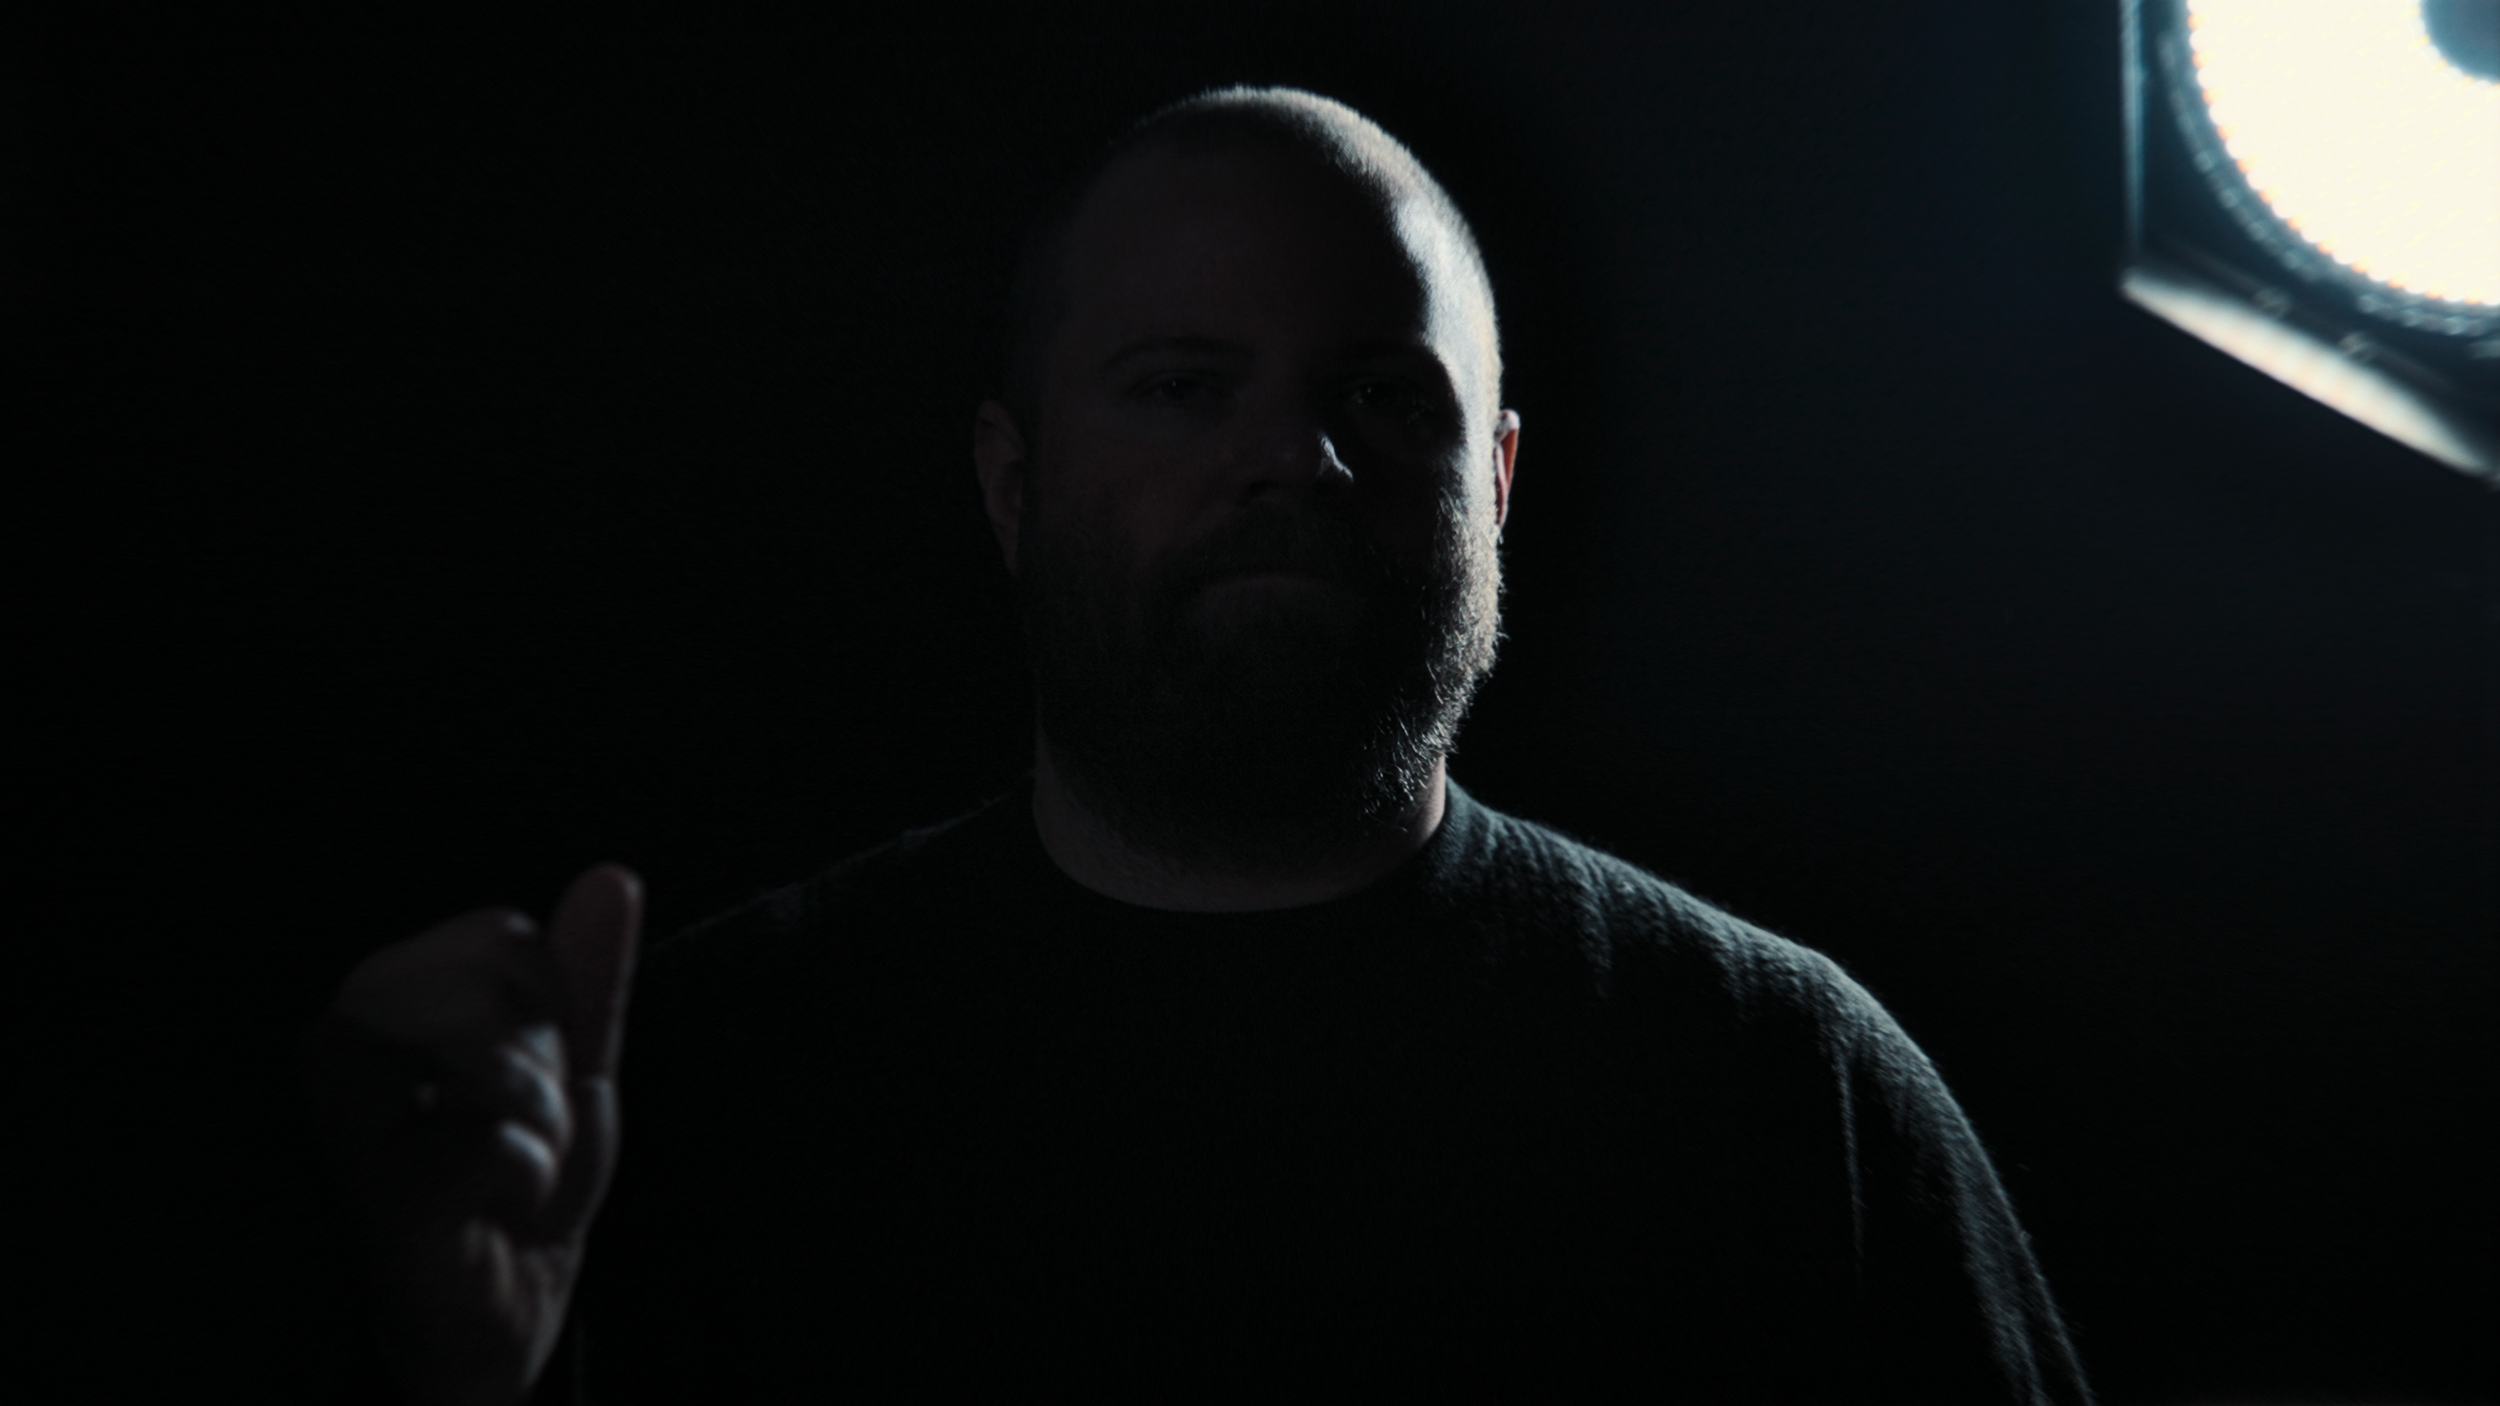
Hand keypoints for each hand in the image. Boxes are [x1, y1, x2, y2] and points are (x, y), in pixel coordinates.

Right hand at [302, 865, 641, 1405]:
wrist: (487, 1331)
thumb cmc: (509, 1197)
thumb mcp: (570, 1076)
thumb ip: (587, 978)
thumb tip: (611, 878)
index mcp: (391, 1005)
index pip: (500, 935)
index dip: (547, 1002)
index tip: (532, 1076)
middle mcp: (346, 1047)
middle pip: (496, 984)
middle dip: (550, 1067)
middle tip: (524, 1134)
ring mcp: (349, 1120)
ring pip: (491, 1051)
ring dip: (539, 1119)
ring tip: (513, 1168)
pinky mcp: (375, 1194)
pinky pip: (492, 1136)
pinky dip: (530, 1173)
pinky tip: (501, 1206)